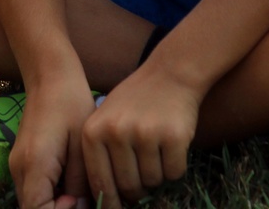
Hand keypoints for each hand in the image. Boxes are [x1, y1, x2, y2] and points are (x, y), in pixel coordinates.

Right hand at [11, 76, 95, 208]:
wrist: (50, 76)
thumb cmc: (71, 105)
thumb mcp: (82, 147)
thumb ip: (81, 183)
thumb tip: (81, 206)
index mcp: (34, 165)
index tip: (80, 200)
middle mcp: (19, 169)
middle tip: (84, 199)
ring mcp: (17, 165)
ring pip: (33, 201)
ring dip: (55, 204)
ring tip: (80, 192)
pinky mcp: (22, 161)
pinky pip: (34, 189)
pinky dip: (50, 194)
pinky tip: (71, 181)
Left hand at [81, 66, 198, 203]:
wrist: (170, 74)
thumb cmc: (134, 102)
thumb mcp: (105, 120)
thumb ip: (101, 155)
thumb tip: (104, 200)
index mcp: (93, 132)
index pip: (99, 183)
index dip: (110, 202)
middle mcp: (115, 133)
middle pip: (128, 187)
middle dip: (138, 191)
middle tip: (144, 180)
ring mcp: (144, 134)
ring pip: (152, 182)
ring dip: (158, 176)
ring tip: (156, 153)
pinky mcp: (173, 136)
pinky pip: (174, 173)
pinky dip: (176, 168)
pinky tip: (172, 147)